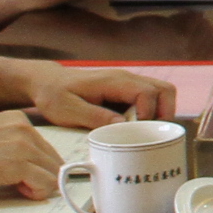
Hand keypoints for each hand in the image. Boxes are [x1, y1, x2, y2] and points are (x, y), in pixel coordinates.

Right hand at [0, 111, 62, 197]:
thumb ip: (10, 146)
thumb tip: (28, 167)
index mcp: (16, 119)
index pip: (45, 146)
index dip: (40, 166)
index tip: (27, 177)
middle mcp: (23, 128)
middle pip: (53, 159)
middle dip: (44, 176)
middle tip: (25, 187)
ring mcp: (22, 145)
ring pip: (54, 172)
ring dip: (42, 186)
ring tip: (21, 190)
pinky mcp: (17, 164)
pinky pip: (46, 183)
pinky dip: (38, 192)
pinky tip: (21, 192)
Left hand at [22, 61, 178, 127]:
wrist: (47, 82)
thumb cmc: (54, 95)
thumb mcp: (68, 110)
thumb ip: (95, 117)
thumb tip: (123, 127)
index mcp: (114, 81)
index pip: (148, 93)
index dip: (149, 115)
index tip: (136, 133)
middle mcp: (126, 78)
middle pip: (165, 90)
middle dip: (165, 114)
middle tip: (150, 134)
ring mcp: (128, 83)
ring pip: (162, 93)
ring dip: (161, 113)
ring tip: (145, 132)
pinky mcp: (127, 91)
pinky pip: (151, 99)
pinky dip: (152, 113)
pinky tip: (135, 128)